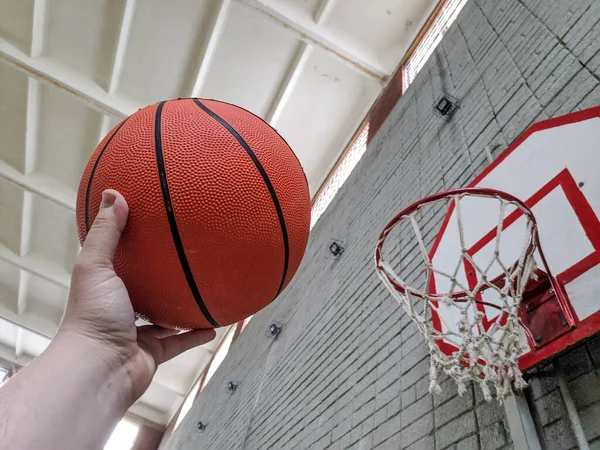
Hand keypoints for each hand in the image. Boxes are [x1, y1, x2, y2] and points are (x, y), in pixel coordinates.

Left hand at [60, 189, 214, 402]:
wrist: (101, 368)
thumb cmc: (93, 316)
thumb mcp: (97, 265)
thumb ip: (107, 232)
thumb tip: (114, 193)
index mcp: (106, 286)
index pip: (118, 261)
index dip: (131, 245)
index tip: (150, 227)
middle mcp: (120, 308)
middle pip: (144, 288)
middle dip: (160, 276)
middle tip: (183, 257)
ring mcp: (137, 332)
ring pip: (165, 316)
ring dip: (181, 306)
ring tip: (203, 288)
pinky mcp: (154, 352)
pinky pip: (181, 341)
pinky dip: (196, 333)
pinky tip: (213, 323)